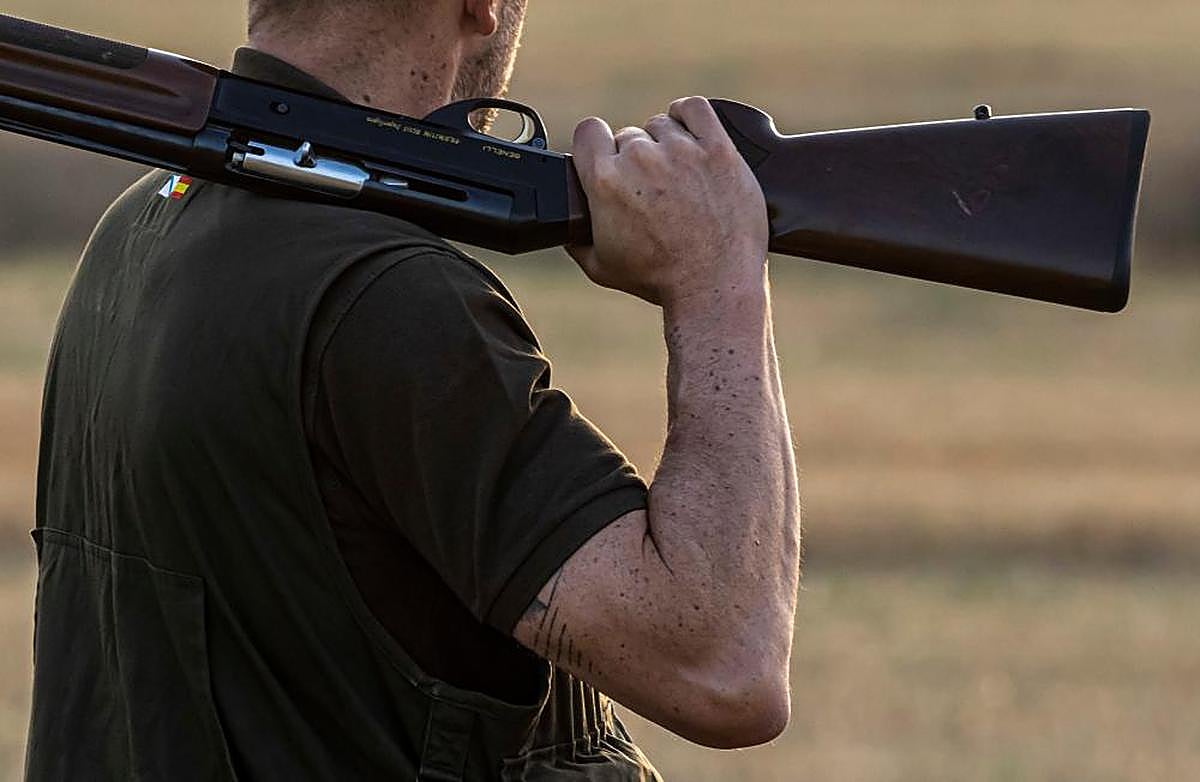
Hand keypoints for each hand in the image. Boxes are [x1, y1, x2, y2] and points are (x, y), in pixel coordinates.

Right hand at [568, 97, 768, 308]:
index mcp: (606, 181)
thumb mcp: (601, 267)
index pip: (588, 131)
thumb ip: (576, 238)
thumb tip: (568, 225)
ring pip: (661, 125)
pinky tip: (689, 134)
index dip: (595, 146)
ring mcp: (682, 151)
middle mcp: (641, 159)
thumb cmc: (659, 280)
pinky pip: (696, 109)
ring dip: (664, 145)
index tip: (605, 159)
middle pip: (628, 135)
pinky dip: (689, 116)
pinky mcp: (718, 150)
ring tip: (676, 178)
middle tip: (650, 192)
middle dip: (635, 160)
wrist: (713, 286)